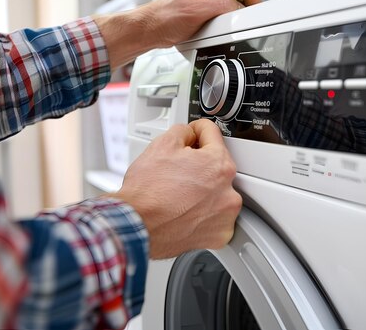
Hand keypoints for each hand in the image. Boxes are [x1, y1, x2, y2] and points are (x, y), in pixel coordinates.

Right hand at [113, 119, 241, 258]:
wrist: (136, 226)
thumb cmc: (147, 192)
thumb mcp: (162, 144)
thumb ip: (183, 131)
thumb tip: (189, 133)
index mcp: (219, 165)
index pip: (212, 135)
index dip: (197, 131)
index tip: (192, 135)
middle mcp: (229, 192)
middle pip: (216, 167)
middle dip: (199, 165)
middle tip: (178, 171)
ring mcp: (225, 217)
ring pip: (217, 193)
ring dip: (203, 191)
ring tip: (179, 194)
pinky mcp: (218, 235)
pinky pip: (215, 218)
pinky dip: (203, 215)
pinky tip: (185, 211)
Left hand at [140, 0, 261, 47]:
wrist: (149, 30)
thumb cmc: (164, 18)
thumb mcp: (197, 12)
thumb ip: (222, 6)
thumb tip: (239, 8)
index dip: (254, 2)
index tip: (259, 16)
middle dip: (239, 15)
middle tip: (237, 27)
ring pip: (229, 11)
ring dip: (228, 23)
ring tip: (217, 30)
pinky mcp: (203, 11)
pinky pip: (220, 18)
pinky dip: (219, 28)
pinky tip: (210, 33)